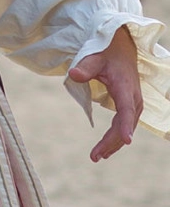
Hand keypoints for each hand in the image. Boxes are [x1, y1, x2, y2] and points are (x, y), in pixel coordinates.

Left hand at [68, 26, 142, 162]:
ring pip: (125, 128)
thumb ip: (85, 67)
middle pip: (124, 124)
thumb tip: (72, 74)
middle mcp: (133, 99)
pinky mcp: (130, 107)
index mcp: (125, 87)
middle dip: (111, 142)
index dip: (126, 125)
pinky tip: (105, 149)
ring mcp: (133, 105)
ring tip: (97, 156)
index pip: (126, 109)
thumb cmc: (106, 54)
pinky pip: (124, 125)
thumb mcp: (94, 57)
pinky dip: (115, 138)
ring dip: (113, 144)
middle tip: (94, 156)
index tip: (127, 140)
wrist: (121, 50)